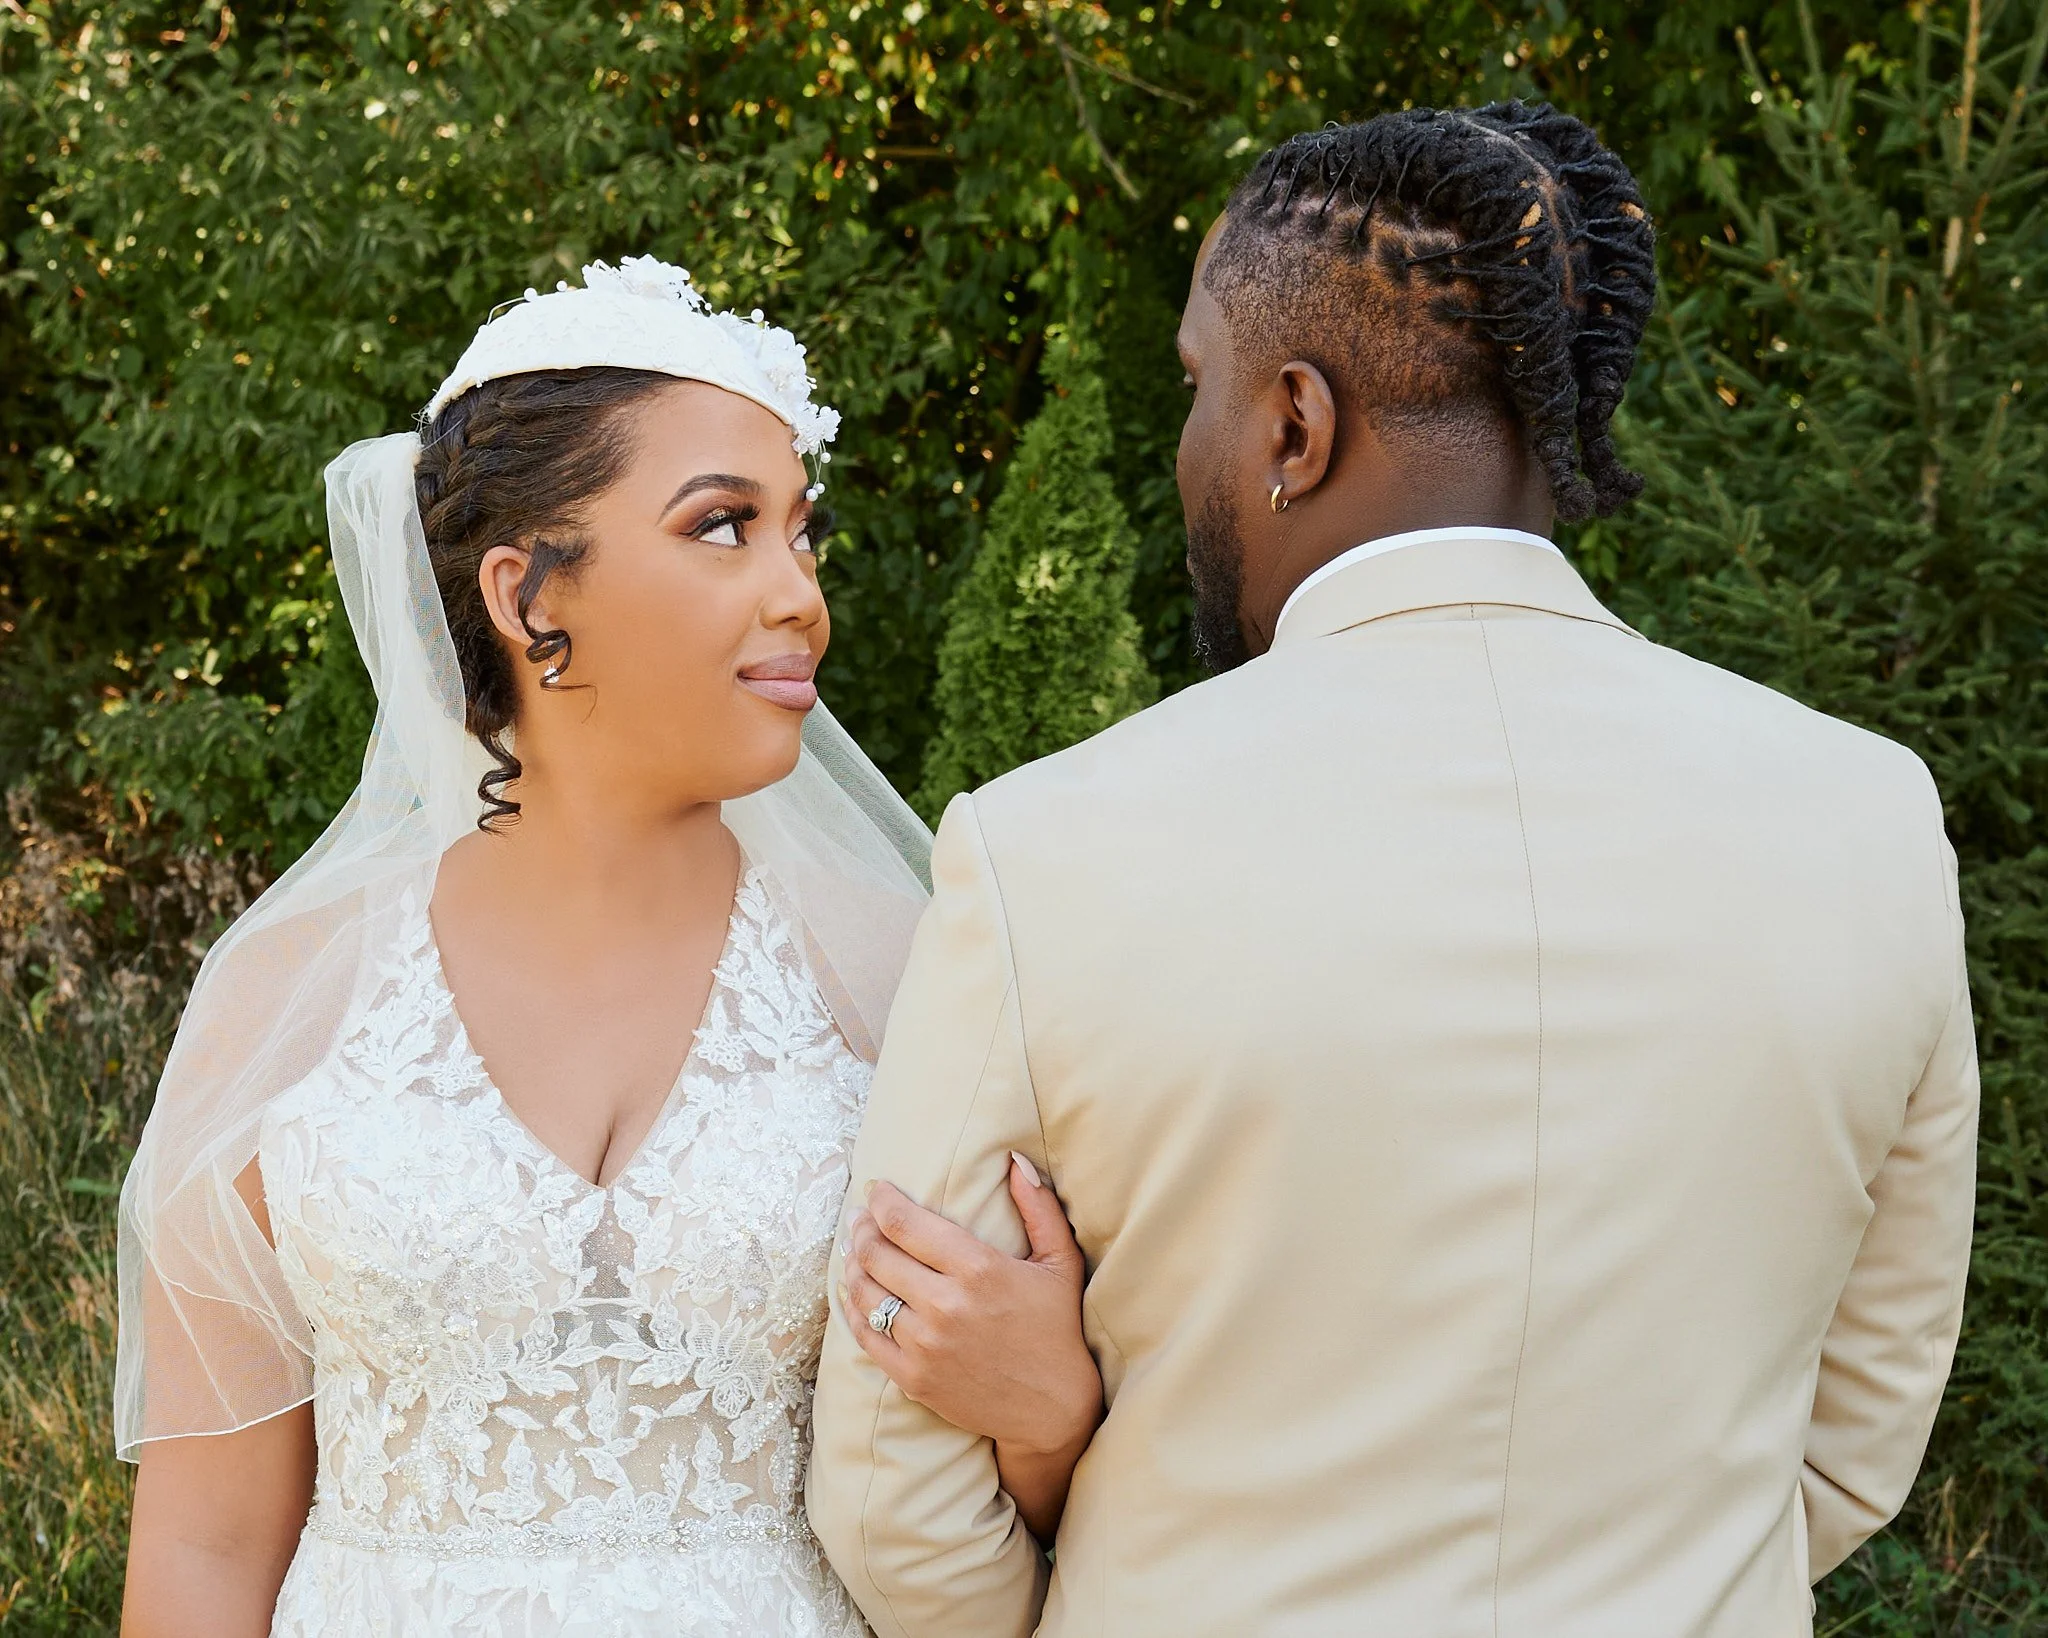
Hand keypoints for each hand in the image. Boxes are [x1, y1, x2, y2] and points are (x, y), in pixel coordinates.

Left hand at [838, 1153, 1102, 1459]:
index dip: (882, 1200)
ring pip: (865, 1292)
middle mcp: (946, 1305)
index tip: (876, 1189)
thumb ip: (1039, 1207)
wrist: (1053, 1408)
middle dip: (861, 1228)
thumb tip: (1016, 1160)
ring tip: (853, 1249)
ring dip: (852, 1264)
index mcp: (979, 1269)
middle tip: (859, 1217)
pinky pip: (865, 1335)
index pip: (906, 1223)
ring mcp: (925, 1345)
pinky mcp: (913, 1377)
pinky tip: (853, 1292)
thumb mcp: (1060, 1262)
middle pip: (877, 1254)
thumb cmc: (1057, 1328)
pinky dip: (852, 1309)